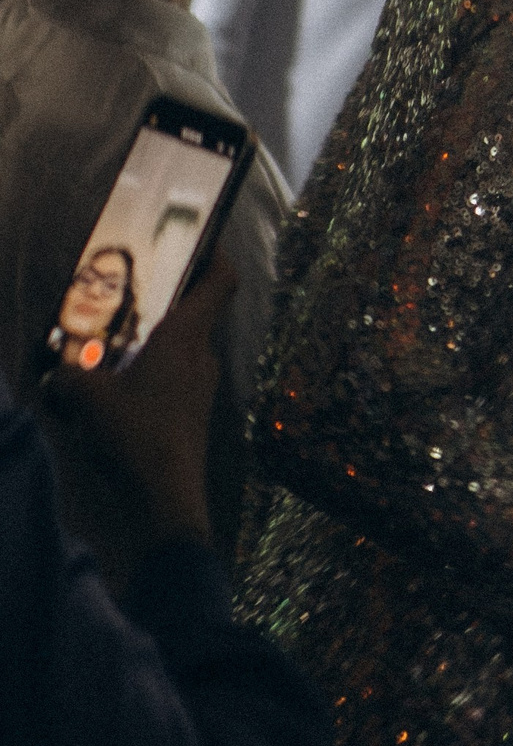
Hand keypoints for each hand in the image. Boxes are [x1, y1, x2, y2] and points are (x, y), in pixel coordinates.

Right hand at [44, 246, 235, 552]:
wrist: (163, 507)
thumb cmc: (135, 438)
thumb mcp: (87, 399)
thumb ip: (70, 376)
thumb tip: (59, 373)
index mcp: (187, 338)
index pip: (221, 281)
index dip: (215, 253)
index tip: (198, 239)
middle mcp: (202, 358)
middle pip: (193, 316)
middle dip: (162, 305)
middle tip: (126, 300)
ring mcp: (201, 391)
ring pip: (180, 353)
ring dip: (151, 348)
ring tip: (110, 352)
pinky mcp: (191, 420)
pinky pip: (172, 385)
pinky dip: (149, 381)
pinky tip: (115, 398)